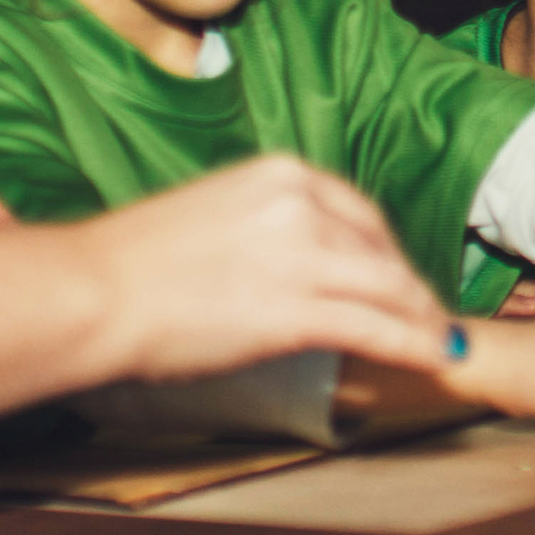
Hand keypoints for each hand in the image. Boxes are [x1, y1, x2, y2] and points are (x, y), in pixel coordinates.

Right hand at [81, 154, 452, 384]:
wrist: (95, 292)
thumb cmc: (134, 264)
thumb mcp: (215, 216)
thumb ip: (265, 230)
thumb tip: (292, 266)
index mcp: (281, 175)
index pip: (359, 212)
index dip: (386, 250)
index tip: (397, 275)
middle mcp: (302, 204)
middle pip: (380, 248)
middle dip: (409, 286)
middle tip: (428, 313)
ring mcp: (303, 255)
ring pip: (388, 288)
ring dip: (421, 318)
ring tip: (439, 341)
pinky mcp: (297, 309)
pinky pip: (376, 328)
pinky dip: (413, 344)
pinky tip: (433, 359)